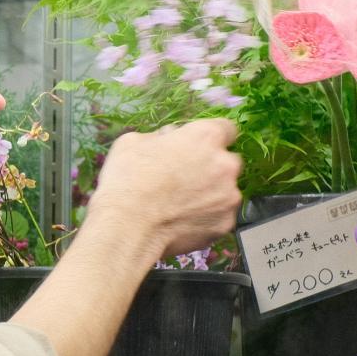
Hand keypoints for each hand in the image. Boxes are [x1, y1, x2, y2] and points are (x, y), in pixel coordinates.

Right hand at [90, 120, 242, 255]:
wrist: (129, 227)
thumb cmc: (127, 179)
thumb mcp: (133, 142)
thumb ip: (160, 136)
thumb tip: (168, 140)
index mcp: (206, 137)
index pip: (226, 128)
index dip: (211, 137)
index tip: (198, 146)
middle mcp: (226, 164)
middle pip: (229, 161)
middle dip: (213, 167)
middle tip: (186, 178)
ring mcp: (229, 197)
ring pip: (226, 191)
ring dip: (211, 193)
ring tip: (182, 205)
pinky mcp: (225, 224)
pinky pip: (219, 216)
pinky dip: (206, 217)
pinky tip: (183, 221)